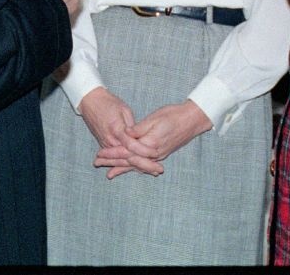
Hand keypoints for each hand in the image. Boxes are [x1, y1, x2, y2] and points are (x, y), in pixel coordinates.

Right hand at [79, 87, 158, 178]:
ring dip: (138, 167)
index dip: (145, 150)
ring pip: (123, 160)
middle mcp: (111, 140)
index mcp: (117, 130)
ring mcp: (106, 144)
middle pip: (129, 157)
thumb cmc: (108, 103)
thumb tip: (141, 137)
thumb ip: (133, 126)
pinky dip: (128, 165)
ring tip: (152, 173)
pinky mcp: (104, 145)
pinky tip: (140, 170)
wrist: (90, 102)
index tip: (156, 154)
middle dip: (145, 165)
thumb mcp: (123, 110)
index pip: (132, 145)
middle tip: (158, 171)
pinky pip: (117, 158)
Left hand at [93, 100, 211, 177]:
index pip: (127, 152)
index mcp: (150, 145)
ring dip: (122, 167)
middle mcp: (154, 154)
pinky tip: (128, 170)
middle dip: (113, 163)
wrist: (192, 120)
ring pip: (136, 165)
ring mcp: (158, 156)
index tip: (99, 154)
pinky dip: (134, 168)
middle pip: (129, 161)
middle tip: (97, 163)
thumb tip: (125, 133)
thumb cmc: (173, 116)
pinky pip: (144, 164)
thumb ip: (138, 129)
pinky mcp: (160, 154)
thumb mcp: (154, 119)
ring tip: (109, 173)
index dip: (112, 153)